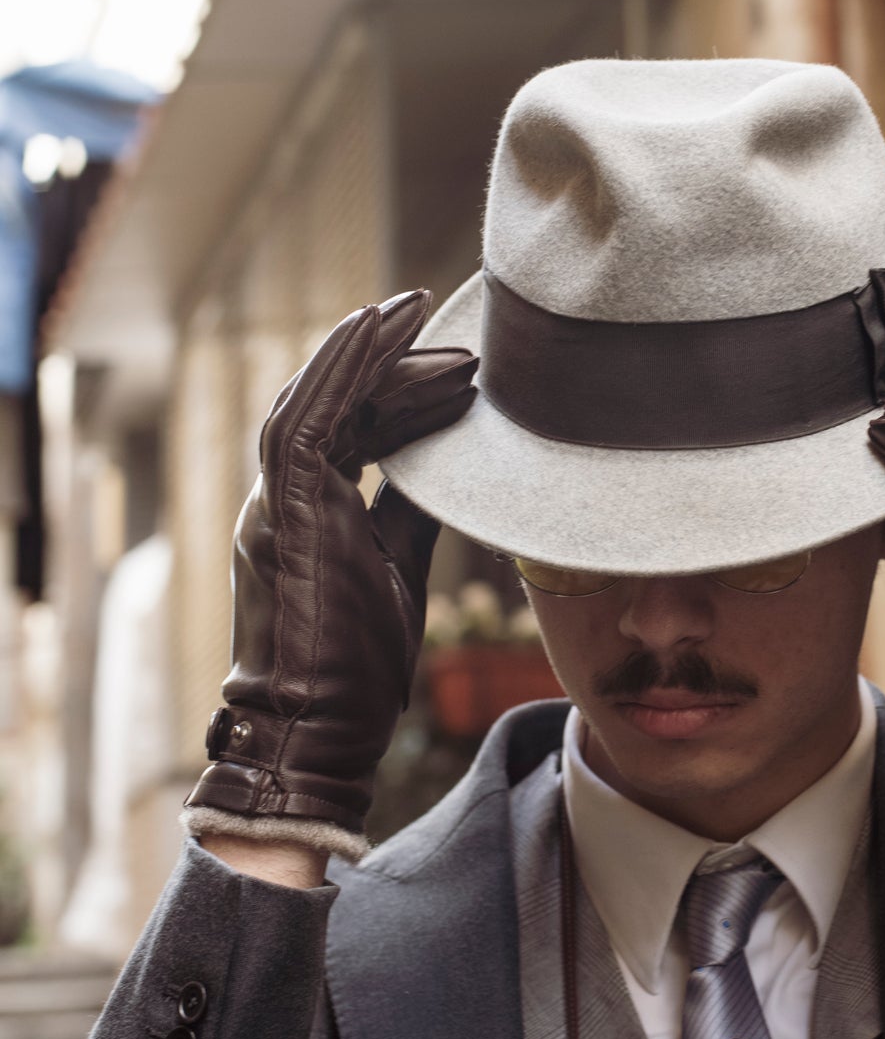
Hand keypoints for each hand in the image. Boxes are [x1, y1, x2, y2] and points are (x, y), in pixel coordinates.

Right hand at [184, 290, 475, 845]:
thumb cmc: (358, 671)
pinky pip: (308, 416)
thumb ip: (411, 518)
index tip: (455, 372)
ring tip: (414, 309)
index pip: (350, 434)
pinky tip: (381, 330)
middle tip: (447, 329)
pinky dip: (345, 369)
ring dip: (366, 352)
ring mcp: (275, 503)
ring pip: (316, 401)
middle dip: (390, 365)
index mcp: (306, 515)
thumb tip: (446, 475)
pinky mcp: (283, 508)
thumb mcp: (400, 575)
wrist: (317, 729)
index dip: (398, 396)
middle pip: (335, 408)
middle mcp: (281, 500)